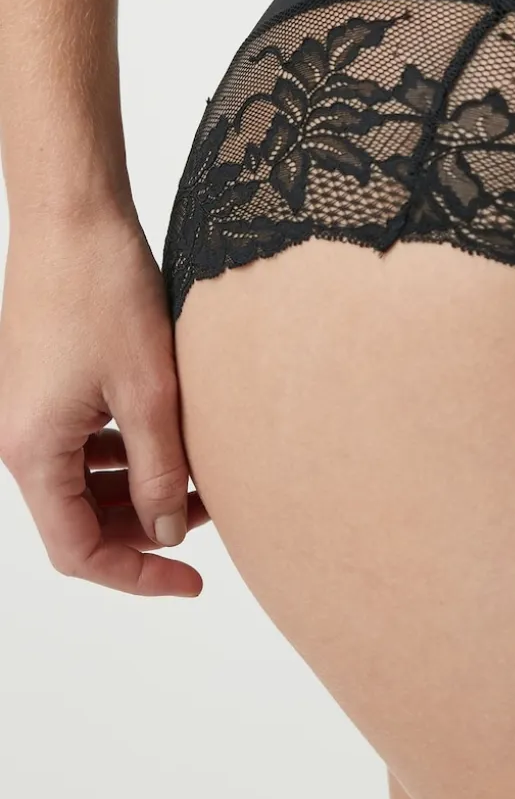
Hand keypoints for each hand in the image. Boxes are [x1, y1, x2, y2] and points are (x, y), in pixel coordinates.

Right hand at [0, 205, 208, 596]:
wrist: (73, 216)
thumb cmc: (104, 292)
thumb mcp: (149, 393)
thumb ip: (160, 473)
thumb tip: (171, 534)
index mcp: (33, 451)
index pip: (78, 550)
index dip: (137, 575)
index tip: (191, 582)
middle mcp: (20, 437)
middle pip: (79, 517)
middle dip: (144, 527)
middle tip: (209, 516)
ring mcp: (30, 408)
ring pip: (85, 478)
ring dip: (139, 487)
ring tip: (201, 476)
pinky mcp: (46, 381)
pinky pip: (83, 439)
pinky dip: (126, 449)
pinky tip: (170, 436)